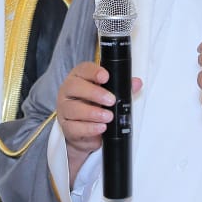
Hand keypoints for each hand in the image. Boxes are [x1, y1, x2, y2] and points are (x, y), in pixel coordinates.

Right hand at [55, 61, 141, 185]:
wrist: (85, 132)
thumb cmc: (95, 107)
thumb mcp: (109, 95)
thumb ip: (122, 88)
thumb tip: (136, 83)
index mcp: (79, 78)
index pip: (83, 70)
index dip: (93, 72)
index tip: (105, 77)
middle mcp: (68, 92)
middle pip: (75, 87)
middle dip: (94, 93)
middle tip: (110, 100)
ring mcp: (64, 110)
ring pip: (73, 108)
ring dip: (92, 113)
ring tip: (108, 117)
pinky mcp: (66, 127)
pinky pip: (74, 127)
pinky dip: (89, 128)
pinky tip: (101, 128)